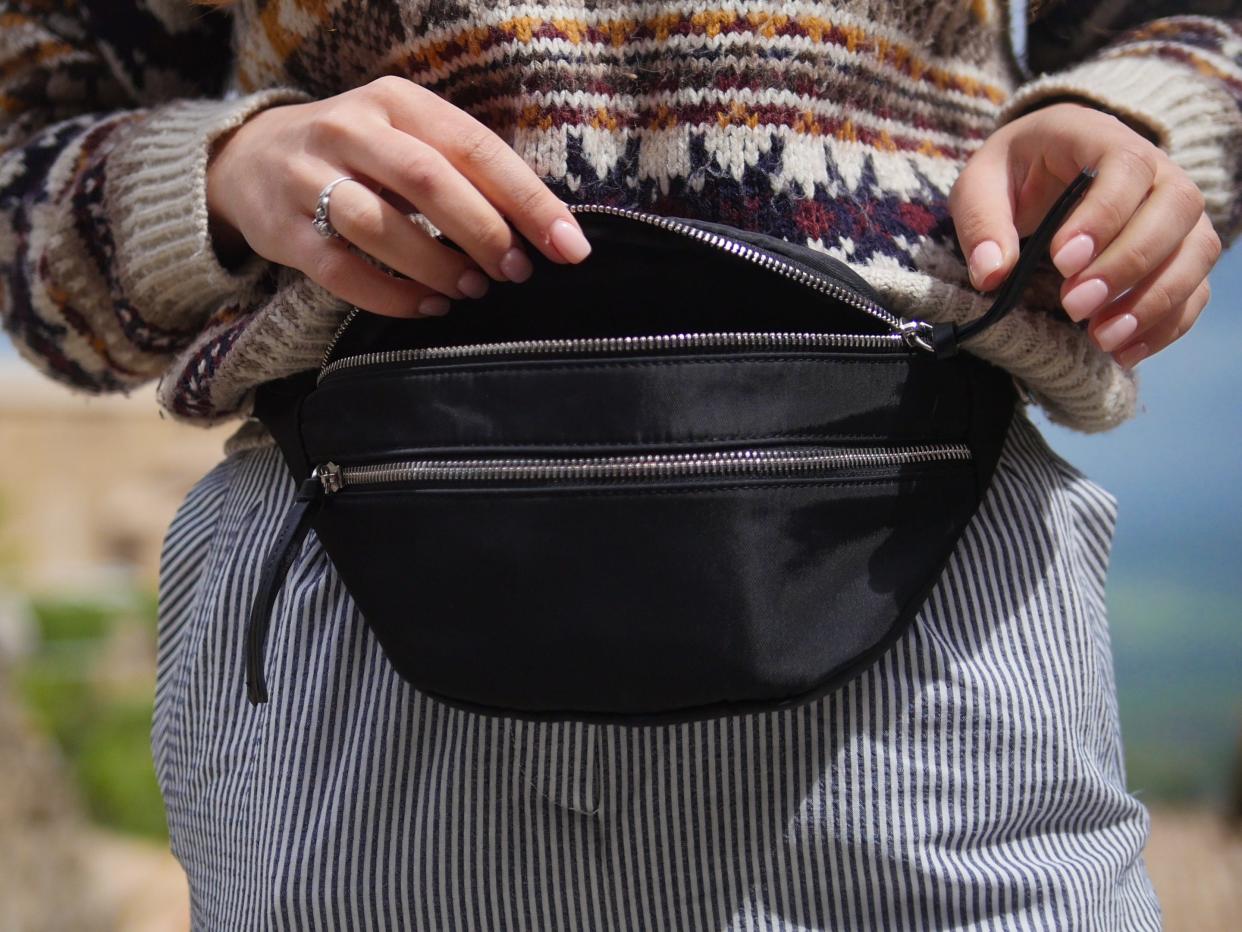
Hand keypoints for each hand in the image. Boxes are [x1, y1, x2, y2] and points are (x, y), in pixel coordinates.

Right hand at [205, 76, 592, 317]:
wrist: (251, 159)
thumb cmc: (361, 156)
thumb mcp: (410, 138)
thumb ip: (466, 172)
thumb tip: (544, 230)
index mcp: (397, 100)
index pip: (475, 147)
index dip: (527, 199)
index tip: (569, 245)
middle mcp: (350, 129)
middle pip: (428, 181)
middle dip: (484, 233)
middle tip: (516, 272)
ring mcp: (309, 178)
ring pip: (380, 225)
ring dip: (438, 266)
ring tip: (473, 290)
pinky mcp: (283, 230)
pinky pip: (342, 270)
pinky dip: (393, 296)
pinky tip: (429, 306)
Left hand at [949, 102, 1220, 368]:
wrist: (1041, 171)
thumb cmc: (1011, 175)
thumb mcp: (979, 187)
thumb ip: (982, 224)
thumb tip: (991, 274)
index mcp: (1099, 137)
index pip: (1125, 167)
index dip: (1103, 216)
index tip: (1063, 262)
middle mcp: (1155, 168)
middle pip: (1175, 208)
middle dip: (1127, 264)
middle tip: (1075, 306)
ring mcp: (1175, 211)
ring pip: (1196, 250)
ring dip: (1154, 301)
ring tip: (1101, 337)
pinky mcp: (1181, 252)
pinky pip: (1195, 288)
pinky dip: (1167, 324)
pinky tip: (1124, 351)